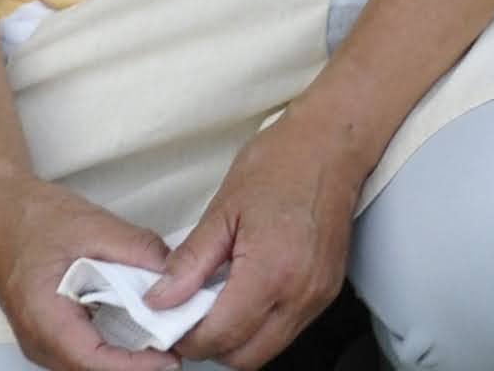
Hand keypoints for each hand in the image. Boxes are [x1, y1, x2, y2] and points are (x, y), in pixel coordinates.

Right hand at [0, 171, 178, 370]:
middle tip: (176, 342)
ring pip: (88, 363)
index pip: (93, 362)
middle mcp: (37, 340)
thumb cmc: (29, 217)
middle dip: (136, 363)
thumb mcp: (92, 226)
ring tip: (163, 334)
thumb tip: (174, 272)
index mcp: (43, 319)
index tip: (170, 358)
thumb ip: (137, 250)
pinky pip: (82, 350)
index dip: (135, 367)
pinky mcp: (47, 331)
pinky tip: (137, 324)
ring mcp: (40, 340)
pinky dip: (111, 343)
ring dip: (124, 355)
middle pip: (93, 369)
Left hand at [152, 103, 367, 365]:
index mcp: (271, 272)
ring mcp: (318, 296)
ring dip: (237, 340)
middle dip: (211, 346)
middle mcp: (300, 294)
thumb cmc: (281, 163)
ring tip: (214, 304)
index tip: (167, 322)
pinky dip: (260, 325)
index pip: (220, 335)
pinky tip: (244, 295)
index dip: (186, 337)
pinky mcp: (327, 291)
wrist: (334, 143)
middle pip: (245, 357)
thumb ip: (190, 262)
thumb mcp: (224, 208)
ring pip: (267, 349)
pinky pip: (287, 329)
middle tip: (187, 318)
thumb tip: (160, 299)